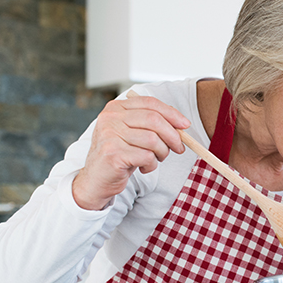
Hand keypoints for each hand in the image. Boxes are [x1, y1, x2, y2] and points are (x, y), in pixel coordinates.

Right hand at [72, 90, 190, 209]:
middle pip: (154, 120)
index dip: (172, 113)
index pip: (150, 103)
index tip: (185, 125)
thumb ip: (152, 124)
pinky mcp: (112, 154)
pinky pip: (147, 157)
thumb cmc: (121, 155)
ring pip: (153, 140)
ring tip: (156, 159)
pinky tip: (144, 168)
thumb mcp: (135, 134)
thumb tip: (181, 123)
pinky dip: (152, 165)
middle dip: (173, 135)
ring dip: (162, 153)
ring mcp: (109, 135)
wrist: (97, 180)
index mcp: (116, 108)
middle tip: (179, 148)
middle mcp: (110, 118)